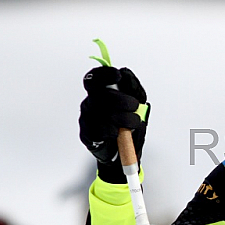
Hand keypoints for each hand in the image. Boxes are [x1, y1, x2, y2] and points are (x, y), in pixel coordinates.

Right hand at [79, 66, 149, 181]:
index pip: (94, 78)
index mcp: (100, 93)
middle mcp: (90, 104)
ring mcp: (86, 119)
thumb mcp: (138, 105)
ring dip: (123, 118)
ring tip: (133, 122)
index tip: (118, 76)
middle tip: (134, 106)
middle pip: (98, 94)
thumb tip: (126, 73)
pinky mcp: (87, 135)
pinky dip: (113, 131)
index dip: (104, 75)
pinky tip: (118, 133)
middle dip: (120, 99)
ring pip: (101, 113)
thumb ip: (133, 88)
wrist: (125, 151)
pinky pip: (99, 130)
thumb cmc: (129, 125)